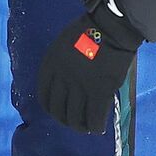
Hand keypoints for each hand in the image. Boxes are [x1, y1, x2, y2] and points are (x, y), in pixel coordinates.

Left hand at [36, 0, 139, 133]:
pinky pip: (94, 117)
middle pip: (57, 110)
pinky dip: (95, 126)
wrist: (111, 27)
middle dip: (64, 120)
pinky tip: (98, 128)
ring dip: (79, 126)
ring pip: (74, 117)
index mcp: (50, 64)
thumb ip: (59, 65)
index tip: (57, 112)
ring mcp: (80, 86)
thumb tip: (63, 85)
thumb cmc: (89, 31)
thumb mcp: (63, 44)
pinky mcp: (100, 91)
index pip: (43, 96)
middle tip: (73, 122)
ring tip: (85, 127)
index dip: (50, 108)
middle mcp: (62, 78)